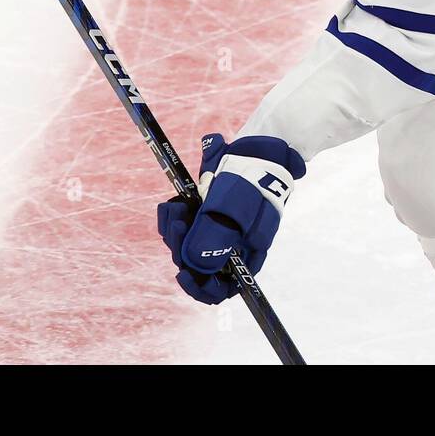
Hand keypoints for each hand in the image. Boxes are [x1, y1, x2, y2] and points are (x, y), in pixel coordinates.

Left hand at [156, 133, 306, 304]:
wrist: (261, 147)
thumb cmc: (254, 178)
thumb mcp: (234, 208)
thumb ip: (214, 237)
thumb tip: (191, 265)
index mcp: (246, 253)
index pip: (223, 287)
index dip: (201, 288)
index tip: (183, 274)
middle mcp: (231, 245)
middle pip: (199, 265)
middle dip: (181, 248)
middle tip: (176, 225)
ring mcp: (218, 227)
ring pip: (187, 243)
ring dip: (174, 230)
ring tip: (174, 207)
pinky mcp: (205, 212)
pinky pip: (183, 224)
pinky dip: (174, 215)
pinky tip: (173, 203)